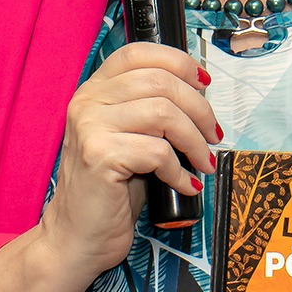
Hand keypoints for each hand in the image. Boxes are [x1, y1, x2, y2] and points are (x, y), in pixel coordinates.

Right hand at [40, 42, 217, 274]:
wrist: (77, 237)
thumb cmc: (111, 191)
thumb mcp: (130, 139)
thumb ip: (151, 110)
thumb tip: (200, 94)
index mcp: (94, 91)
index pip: (138, 53)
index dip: (178, 62)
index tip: (204, 85)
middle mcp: (87, 102)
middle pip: (160, 81)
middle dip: (199, 108)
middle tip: (214, 135)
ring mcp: (90, 128)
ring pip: (163, 113)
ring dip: (195, 140)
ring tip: (204, 161)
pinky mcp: (99, 157)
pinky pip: (158, 152)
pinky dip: (181, 170)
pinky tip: (185, 185)